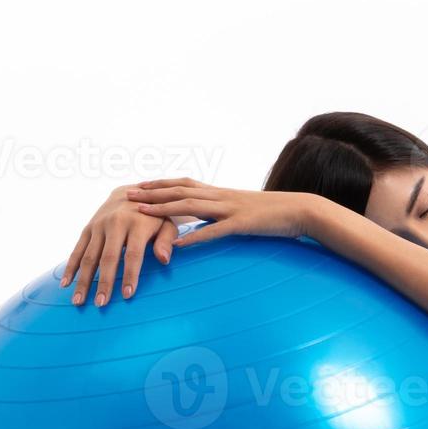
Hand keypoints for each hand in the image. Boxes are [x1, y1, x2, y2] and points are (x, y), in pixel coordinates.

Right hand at [63, 184, 178, 304]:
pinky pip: (77, 249)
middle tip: (101, 304)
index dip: (130, 275)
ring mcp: (99, 226)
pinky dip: (71, 267)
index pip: (133, 254)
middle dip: (104, 283)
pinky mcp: (88, 228)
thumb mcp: (167, 223)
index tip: (127, 295)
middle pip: (107, 258)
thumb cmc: (154, 215)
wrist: (130, 192)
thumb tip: (164, 260)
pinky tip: (66, 283)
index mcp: (137, 224)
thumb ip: (167, 241)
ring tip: (79, 301)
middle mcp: (115, 224)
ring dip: (83, 280)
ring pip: (89, 256)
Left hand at [126, 179, 315, 247]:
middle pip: (179, 191)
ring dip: (163, 208)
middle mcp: (221, 196)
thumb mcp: (244, 211)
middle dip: (151, 193)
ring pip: (190, 206)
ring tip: (140, 212)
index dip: (159, 185)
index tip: (138, 187)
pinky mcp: (242, 224)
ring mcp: (231, 209)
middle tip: (126, 195)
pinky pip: (214, 231)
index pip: (183, 184)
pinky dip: (194, 236)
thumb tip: (206, 222)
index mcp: (221, 193)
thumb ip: (223, 215)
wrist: (300, 211)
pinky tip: (177, 243)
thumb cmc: (274, 214)